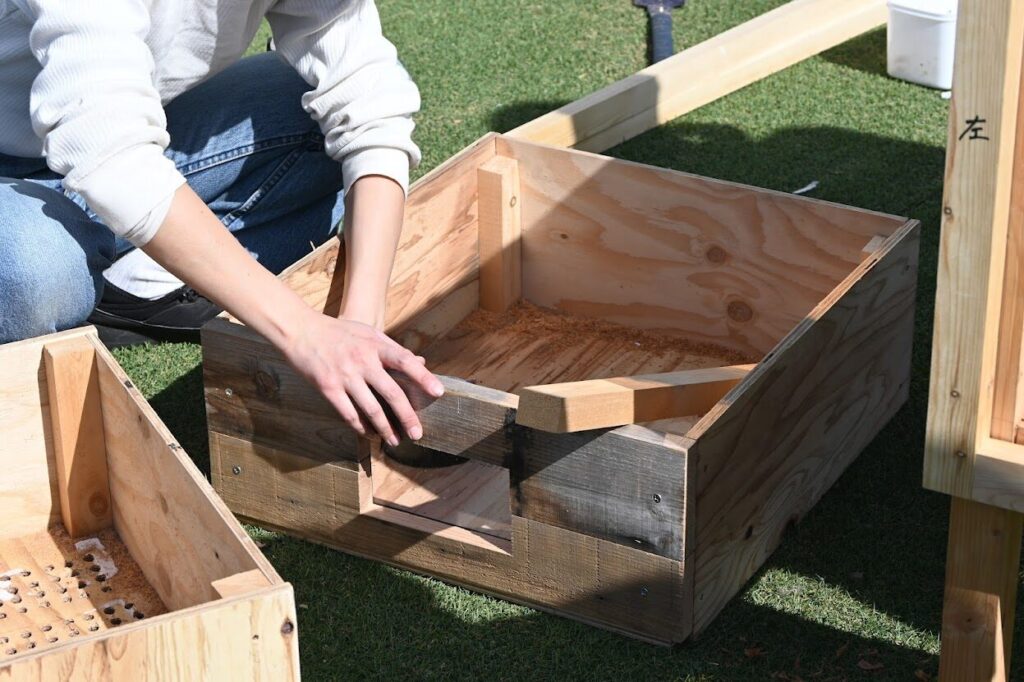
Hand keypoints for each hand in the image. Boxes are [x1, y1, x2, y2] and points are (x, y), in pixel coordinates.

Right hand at [283, 309, 443, 445]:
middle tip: (417, 433)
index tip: (439, 392)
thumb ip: (394, 349)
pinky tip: (369, 434)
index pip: (405, 361)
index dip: (423, 377)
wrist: (301, 331)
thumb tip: (421, 361)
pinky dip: (361, 426)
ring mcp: (345, 375)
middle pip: (391, 392)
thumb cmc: (339, 332)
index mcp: (375, 345)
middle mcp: (362, 361)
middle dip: (407, 416)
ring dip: (385, 428)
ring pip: (371, 408)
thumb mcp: (368, 333)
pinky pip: (348, 413)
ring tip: (394, 441)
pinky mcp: (328, 388)